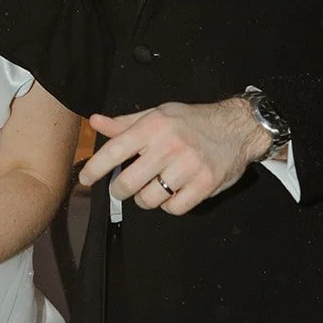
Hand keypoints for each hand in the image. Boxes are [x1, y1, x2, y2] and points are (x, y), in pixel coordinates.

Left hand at [79, 97, 265, 214]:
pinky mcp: (205, 184)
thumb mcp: (157, 114)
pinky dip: (169, 205)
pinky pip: (174, 208)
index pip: (114, 151)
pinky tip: (172, 192)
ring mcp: (188, 167)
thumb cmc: (192, 120)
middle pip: (128, 182)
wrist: (237, 127)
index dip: (95, 168)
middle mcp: (169, 146)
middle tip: (123, 187)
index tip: (84, 179)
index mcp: (153, 126)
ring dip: (145, 199)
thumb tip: (96, 122)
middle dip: (120, 190)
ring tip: (151, 187)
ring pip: (150, 199)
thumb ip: (125, 123)